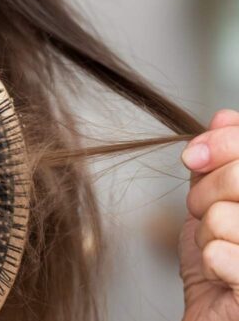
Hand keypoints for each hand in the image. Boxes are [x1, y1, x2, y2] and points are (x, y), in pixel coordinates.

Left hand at [180, 109, 238, 320]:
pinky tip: (225, 273)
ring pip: (222, 215)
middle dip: (206, 193)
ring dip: (207, 234)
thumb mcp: (218, 197)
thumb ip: (222, 159)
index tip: (195, 157)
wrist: (220, 313)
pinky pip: (217, 254)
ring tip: (222, 246)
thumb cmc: (224, 255)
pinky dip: (210, 263)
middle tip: (206, 213)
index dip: (221, 143)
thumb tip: (223, 118)